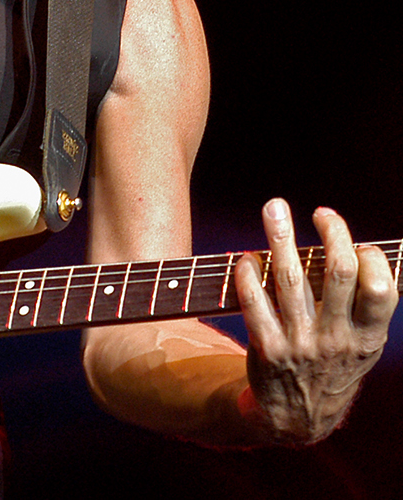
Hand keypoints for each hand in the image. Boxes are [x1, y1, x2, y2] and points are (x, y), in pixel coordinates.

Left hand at [234, 199, 395, 442]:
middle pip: (338, 274)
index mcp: (367, 338)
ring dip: (281, 238)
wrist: (296, 418)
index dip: (371, 259)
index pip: (380, 289)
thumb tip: (365, 253)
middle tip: (319, 212)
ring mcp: (301, 344)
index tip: (358, 241)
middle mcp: (337, 339)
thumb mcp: (363, 347)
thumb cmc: (333, 367)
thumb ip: (366, 309)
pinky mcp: (267, 349)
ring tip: (275, 209)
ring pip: (291, 280)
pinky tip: (247, 256)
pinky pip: (254, 302)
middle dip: (331, 234)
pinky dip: (248, 274)